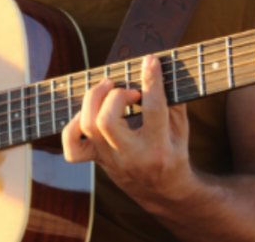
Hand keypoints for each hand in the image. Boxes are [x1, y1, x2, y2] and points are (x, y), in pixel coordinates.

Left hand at [61, 55, 195, 205]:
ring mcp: (110, 159)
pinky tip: (87, 112)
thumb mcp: (182, 129)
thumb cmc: (173, 154)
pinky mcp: (97, 159)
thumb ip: (173, 100)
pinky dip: (72, 125)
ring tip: (107, 89)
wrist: (162, 191)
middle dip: (115, 96)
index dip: (151, 81)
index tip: (150, 61)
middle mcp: (131, 155)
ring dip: (93, 100)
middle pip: (106, 121)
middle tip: (128, 90)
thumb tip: (159, 69)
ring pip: (87, 127)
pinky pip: (72, 147)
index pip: (153, 109)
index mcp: (158, 148)